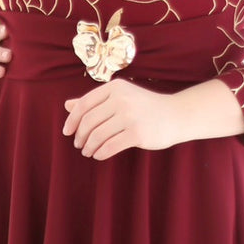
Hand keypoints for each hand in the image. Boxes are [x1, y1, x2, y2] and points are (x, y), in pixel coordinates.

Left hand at [62, 78, 177, 159]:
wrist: (176, 115)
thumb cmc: (145, 107)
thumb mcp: (120, 98)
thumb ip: (95, 101)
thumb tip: (67, 106)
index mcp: (115, 88)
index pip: (84, 104)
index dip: (72, 120)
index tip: (67, 132)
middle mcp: (121, 100)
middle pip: (89, 121)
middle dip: (80, 136)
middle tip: (79, 144)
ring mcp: (130, 116)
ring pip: (97, 136)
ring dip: (89, 146)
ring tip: (88, 151)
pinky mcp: (137, 134)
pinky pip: (110, 146)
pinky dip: (100, 153)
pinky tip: (98, 155)